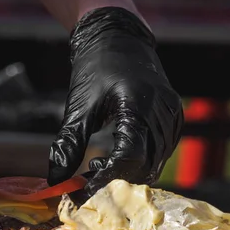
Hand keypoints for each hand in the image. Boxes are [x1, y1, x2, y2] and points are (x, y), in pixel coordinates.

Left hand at [48, 7, 183, 195]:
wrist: (117, 38)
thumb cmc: (95, 68)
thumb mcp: (78, 105)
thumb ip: (68, 143)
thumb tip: (55, 179)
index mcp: (138, 105)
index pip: (129, 156)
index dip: (106, 179)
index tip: (83, 191)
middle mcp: (162, 111)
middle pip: (145, 165)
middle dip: (115, 181)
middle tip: (85, 184)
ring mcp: (172, 115)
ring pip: (155, 163)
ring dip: (126, 175)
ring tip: (95, 168)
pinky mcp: (174, 119)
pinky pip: (161, 153)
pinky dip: (139, 164)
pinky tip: (113, 159)